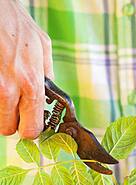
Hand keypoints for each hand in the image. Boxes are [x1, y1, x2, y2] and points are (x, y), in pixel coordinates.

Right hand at [0, 0, 53, 138]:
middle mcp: (10, 89)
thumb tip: (48, 95)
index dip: (29, 128)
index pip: (31, 128)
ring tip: (4, 93)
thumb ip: (47, 74)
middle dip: (11, 122)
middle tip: (12, 109)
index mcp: (32, 84)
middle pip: (8, 129)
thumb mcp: (42, 46)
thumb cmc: (15, 22)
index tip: (27, 123)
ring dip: (0, 111)